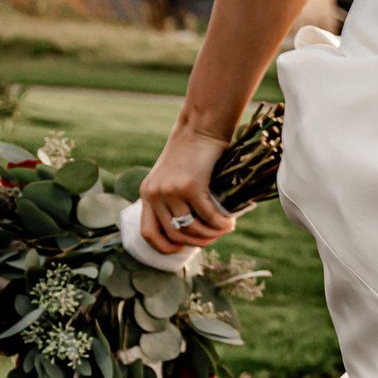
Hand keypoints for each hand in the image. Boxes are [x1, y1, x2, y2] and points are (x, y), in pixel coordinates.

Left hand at [139, 125, 234, 254]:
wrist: (200, 129)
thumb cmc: (192, 153)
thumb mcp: (173, 177)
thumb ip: (174, 200)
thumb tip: (192, 231)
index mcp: (147, 193)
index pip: (148, 232)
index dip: (164, 247)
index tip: (182, 249)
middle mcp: (155, 193)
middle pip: (175, 234)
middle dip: (196, 242)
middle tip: (213, 238)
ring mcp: (171, 190)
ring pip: (192, 228)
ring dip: (211, 234)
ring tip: (224, 229)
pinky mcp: (191, 186)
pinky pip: (208, 216)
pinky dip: (221, 223)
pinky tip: (230, 222)